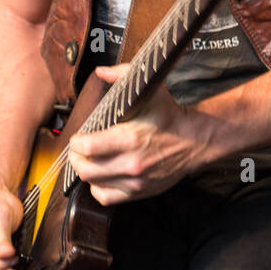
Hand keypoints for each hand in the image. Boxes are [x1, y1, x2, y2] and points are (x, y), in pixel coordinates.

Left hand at [67, 63, 210, 205]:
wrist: (195, 140)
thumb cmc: (169, 115)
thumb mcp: (149, 90)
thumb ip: (122, 75)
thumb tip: (100, 71)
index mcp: (130, 138)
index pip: (88, 147)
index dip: (76, 142)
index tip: (77, 137)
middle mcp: (131, 163)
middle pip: (86, 169)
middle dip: (75, 158)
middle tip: (77, 150)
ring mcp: (135, 181)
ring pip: (94, 184)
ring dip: (85, 173)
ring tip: (86, 162)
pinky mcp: (139, 192)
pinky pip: (107, 197)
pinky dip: (97, 188)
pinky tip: (99, 177)